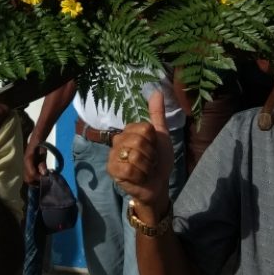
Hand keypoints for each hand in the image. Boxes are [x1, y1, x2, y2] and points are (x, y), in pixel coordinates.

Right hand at [23, 140, 47, 184]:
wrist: (35, 140)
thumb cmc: (40, 146)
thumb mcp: (43, 153)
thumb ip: (42, 163)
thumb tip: (44, 173)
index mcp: (28, 161)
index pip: (32, 174)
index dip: (39, 178)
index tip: (46, 178)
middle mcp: (25, 165)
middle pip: (27, 179)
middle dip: (35, 182)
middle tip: (44, 180)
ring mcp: (25, 167)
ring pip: (27, 178)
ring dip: (34, 181)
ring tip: (42, 179)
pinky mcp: (27, 167)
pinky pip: (29, 176)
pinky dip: (34, 178)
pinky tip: (40, 176)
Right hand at [107, 90, 173, 212]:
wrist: (158, 185)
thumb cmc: (159, 160)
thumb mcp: (161, 136)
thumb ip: (157, 114)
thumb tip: (157, 90)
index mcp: (129, 130)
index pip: (144, 128)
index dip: (153, 141)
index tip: (153, 148)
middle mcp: (118, 140)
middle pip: (139, 140)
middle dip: (150, 154)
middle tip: (149, 161)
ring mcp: (113, 155)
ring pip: (134, 154)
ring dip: (146, 166)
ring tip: (144, 169)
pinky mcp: (112, 170)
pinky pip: (128, 168)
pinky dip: (139, 175)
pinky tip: (138, 177)